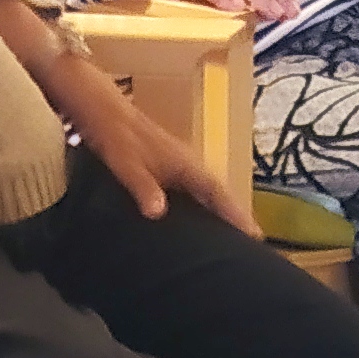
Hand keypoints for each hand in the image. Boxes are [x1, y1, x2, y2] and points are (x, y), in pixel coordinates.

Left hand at [73, 79, 258, 237]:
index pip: (218, 193)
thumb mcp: (128, 165)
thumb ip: (144, 187)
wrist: (103, 112)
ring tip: (229, 239)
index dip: (236, 214)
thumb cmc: (117, 137)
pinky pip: (191, 193)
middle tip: (251, 246)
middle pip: (218, 195)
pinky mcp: (165, 169)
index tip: (255, 236)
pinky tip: (195, 223)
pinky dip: (199, 207)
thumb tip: (159, 213)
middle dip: (234, 217)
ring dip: (218, 213)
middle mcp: (187, 166)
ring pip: (205, 194)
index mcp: (186, 165)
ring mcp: (177, 167)